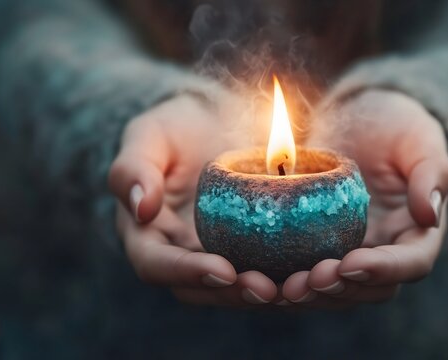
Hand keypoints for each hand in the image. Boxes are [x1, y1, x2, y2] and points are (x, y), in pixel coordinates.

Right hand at [108, 95, 277, 305]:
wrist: (213, 122)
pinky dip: (286, 275)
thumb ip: (134, 168)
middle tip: (268, 289)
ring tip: (295, 287)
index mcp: (146, 234)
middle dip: (233, 294)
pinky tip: (313, 271)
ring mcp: (216, 254)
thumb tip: (140, 209)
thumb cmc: (176, 126)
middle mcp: (180, 254)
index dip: (187, 272)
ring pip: (236, 288)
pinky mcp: (249, 249)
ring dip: (264, 293)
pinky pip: (265, 269)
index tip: (223, 269)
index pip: (157, 264)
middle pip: (201, 290)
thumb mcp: (149, 135)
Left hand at [282, 89, 447, 307]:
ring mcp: (349, 255)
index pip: (410, 264)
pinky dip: (282, 283)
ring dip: (308, 295)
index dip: (382, 270)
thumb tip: (429, 215)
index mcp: (416, 234)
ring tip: (280, 288)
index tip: (350, 263)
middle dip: (338, 290)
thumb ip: (432, 172)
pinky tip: (258, 280)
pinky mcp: (316, 249)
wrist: (358, 122)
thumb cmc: (395, 127)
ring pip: (334, 292)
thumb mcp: (418, 138)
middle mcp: (384, 254)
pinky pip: (302, 275)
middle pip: (367, 289)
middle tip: (305, 280)